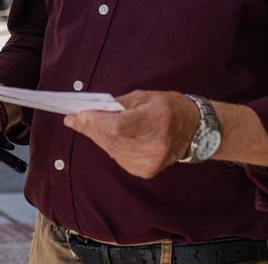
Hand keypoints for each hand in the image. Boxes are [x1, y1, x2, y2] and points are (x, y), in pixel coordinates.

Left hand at [63, 90, 199, 178]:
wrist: (194, 132)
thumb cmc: (169, 108)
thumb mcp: (146, 97)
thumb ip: (119, 104)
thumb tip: (91, 110)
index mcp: (156, 121)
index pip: (117, 127)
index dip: (95, 123)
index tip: (77, 116)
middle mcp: (153, 145)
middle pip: (111, 139)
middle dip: (90, 128)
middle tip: (73, 119)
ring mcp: (149, 162)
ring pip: (111, 149)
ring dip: (98, 137)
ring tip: (88, 124)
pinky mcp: (145, 171)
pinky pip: (118, 157)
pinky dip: (111, 146)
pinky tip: (109, 137)